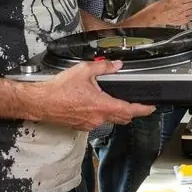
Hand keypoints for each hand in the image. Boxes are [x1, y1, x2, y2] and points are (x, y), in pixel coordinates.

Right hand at [36, 61, 154, 130]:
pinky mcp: (81, 126)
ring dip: (114, 113)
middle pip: (122, 118)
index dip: (143, 110)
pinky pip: (96, 122)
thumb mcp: (84, 71)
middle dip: (131, 112)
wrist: (40, 102)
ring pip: (109, 121)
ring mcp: (89, 124)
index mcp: (102, 105)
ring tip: (113, 101)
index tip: (151, 108)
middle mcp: (97, 118)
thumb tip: (116, 65)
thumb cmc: (58, 89)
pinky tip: (95, 105)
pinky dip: (100, 114)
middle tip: (136, 104)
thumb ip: (104, 67)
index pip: (129, 110)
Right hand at [126, 0, 191, 28]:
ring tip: (188, 9)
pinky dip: (189, 17)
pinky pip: (189, 19)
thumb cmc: (156, 7)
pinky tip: (186, 15)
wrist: (152, 16)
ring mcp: (180, 14)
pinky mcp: (179, 21)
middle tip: (190, 3)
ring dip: (191, 9)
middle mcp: (180, 6)